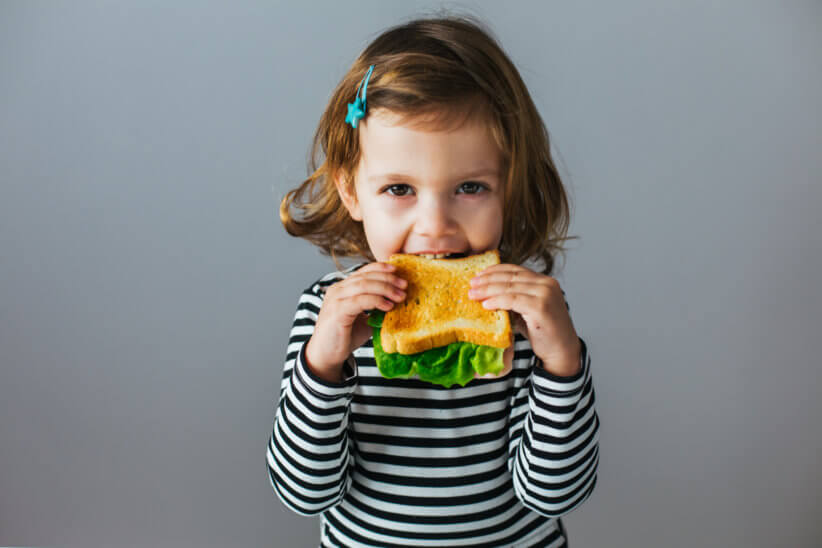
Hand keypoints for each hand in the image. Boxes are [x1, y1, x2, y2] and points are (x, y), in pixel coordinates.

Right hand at [305, 262, 406, 381]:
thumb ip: (376, 308)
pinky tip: (387, 306)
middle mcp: (337, 290)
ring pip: (363, 285)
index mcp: (343, 288)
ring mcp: (335, 299)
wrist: (327, 355)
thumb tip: (397, 302)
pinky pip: (359, 300)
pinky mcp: (337, 311)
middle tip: (404, 285)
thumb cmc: (345, 337)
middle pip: (365, 276)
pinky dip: (376, 301)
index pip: (363, 271)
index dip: (381, 268)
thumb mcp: (364, 319)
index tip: (398, 271)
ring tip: (400, 296)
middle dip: (388, 279)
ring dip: (385, 289)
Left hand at [468, 264, 581, 376]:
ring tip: (473, 294)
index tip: (479, 275)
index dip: (495, 270)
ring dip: (488, 290)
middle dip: (487, 280)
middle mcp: (547, 284)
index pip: (516, 269)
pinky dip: (497, 301)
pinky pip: (513, 300)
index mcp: (545, 281)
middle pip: (510, 277)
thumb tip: (487, 291)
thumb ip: (515, 297)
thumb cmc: (543, 332)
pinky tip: (486, 305)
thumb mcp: (528, 309)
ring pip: (509, 287)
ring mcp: (545, 294)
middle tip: (471, 284)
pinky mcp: (541, 307)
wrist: (562, 351)